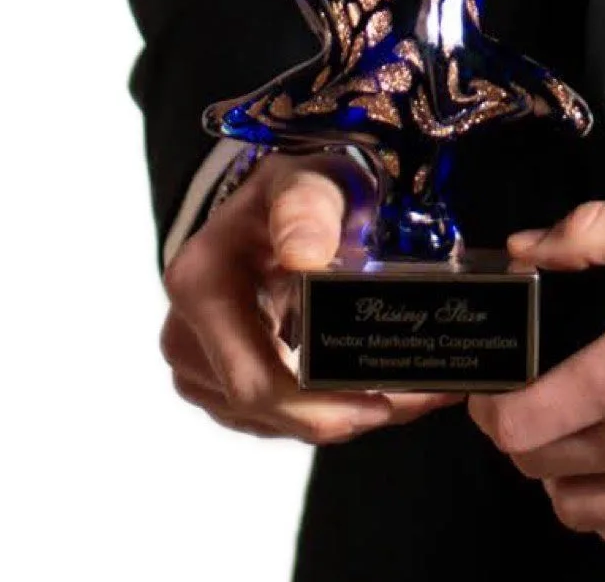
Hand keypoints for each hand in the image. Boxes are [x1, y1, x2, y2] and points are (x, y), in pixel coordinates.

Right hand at [158, 156, 466, 444]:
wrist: (267, 204)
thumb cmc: (289, 190)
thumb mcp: (303, 183)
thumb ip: (306, 209)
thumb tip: (305, 257)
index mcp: (200, 287)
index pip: (255, 382)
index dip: (319, 407)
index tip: (383, 402)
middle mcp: (186, 337)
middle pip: (267, 410)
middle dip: (344, 414)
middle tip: (418, 400)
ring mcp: (197, 366)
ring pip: (272, 421)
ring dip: (340, 416)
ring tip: (410, 393)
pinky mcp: (217, 383)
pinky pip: (271, 417)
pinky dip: (322, 410)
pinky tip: (372, 392)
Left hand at [467, 180, 604, 562]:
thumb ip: (596, 231)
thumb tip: (528, 248)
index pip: (518, 424)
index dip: (487, 406)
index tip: (489, 385)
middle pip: (542, 470)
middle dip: (521, 434)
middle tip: (535, 395)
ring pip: (584, 515)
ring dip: (562, 480)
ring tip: (575, 436)